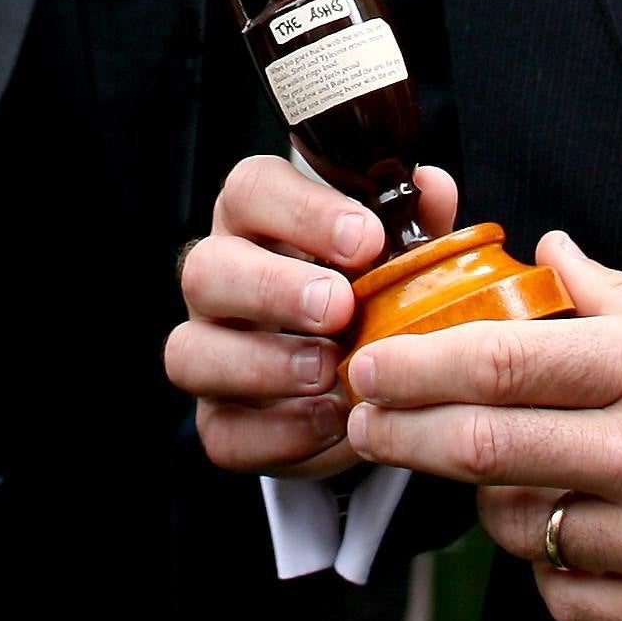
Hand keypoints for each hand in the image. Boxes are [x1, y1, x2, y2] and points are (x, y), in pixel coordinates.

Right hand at [164, 154, 459, 478]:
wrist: (361, 373)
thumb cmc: (368, 288)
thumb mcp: (396, 250)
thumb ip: (413, 219)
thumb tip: (432, 188)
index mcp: (258, 220)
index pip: (251, 189)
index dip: (303, 210)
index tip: (366, 239)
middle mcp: (220, 280)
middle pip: (205, 268)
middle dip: (272, 288)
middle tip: (339, 307)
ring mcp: (209, 350)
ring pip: (189, 352)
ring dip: (263, 363)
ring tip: (328, 370)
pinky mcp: (219, 419)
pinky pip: (221, 431)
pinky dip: (278, 432)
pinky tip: (332, 419)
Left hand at [344, 232, 621, 620]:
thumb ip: (613, 293)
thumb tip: (546, 250)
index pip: (502, 363)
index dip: (417, 367)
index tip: (370, 367)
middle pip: (484, 450)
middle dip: (402, 435)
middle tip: (363, 423)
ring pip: (518, 526)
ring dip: (484, 500)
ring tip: (487, 474)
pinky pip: (564, 598)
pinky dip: (547, 567)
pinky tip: (564, 534)